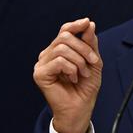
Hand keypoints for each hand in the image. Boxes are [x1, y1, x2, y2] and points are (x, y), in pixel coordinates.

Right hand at [33, 18, 102, 132]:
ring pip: (62, 48)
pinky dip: (71, 69)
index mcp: (58, 50)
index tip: (87, 22)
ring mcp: (42, 64)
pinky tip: (73, 79)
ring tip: (83, 74)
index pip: (64, 30)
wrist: (80, 109)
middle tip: (93, 61)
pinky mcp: (40, 74)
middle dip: (83, 47)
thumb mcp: (93, 61)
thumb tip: (89, 23)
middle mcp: (48, 54)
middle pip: (64, 36)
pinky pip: (59, 61)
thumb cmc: (85, 87)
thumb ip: (90, 43)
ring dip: (79, 61)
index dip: (76, 25)